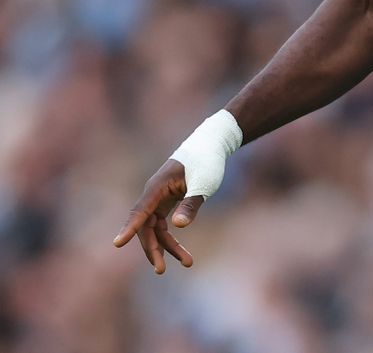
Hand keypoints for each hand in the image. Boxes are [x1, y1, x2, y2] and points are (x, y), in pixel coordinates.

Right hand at [112, 159, 204, 273]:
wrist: (210, 146)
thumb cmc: (207, 162)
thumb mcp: (203, 183)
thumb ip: (191, 204)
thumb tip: (177, 226)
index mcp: (157, 186)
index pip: (140, 211)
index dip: (130, 228)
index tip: (117, 244)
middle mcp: (153, 194)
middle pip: (146, 227)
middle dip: (153, 249)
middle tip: (161, 271)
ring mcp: (158, 200)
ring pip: (155, 230)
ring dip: (168, 247)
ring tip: (188, 263)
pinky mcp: (166, 203)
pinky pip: (163, 226)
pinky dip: (171, 239)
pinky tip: (182, 253)